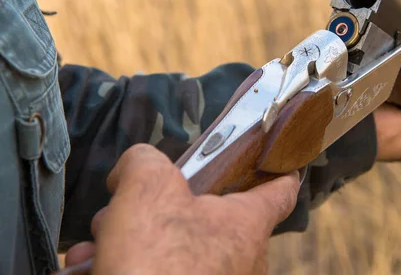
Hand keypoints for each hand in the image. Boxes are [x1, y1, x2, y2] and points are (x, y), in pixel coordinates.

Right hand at [63, 144, 299, 274]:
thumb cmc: (155, 264)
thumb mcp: (147, 189)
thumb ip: (144, 163)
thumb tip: (136, 167)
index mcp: (245, 225)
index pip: (279, 192)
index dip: (279, 174)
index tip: (281, 166)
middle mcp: (241, 262)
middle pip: (207, 218)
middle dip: (159, 210)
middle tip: (126, 209)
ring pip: (175, 250)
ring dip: (132, 242)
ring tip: (97, 247)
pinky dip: (129, 269)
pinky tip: (92, 269)